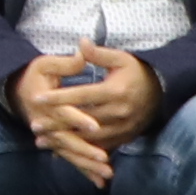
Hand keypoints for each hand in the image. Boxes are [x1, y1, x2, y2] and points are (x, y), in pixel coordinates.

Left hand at [22, 46, 156, 174]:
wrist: (162, 94)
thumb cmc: (136, 73)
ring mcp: (121, 128)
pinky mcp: (123, 138)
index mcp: (115, 91)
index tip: (37, 98)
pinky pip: (99, 148)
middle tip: (34, 126)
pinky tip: (60, 152)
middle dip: (56, 124)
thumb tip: (81, 42)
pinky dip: (79, 151)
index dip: (59, 97)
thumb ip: (99, 54)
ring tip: (41, 141)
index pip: (81, 95)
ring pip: (89, 139)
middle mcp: (118, 112)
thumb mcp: (121, 59)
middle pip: (82, 121)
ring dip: (64, 142)